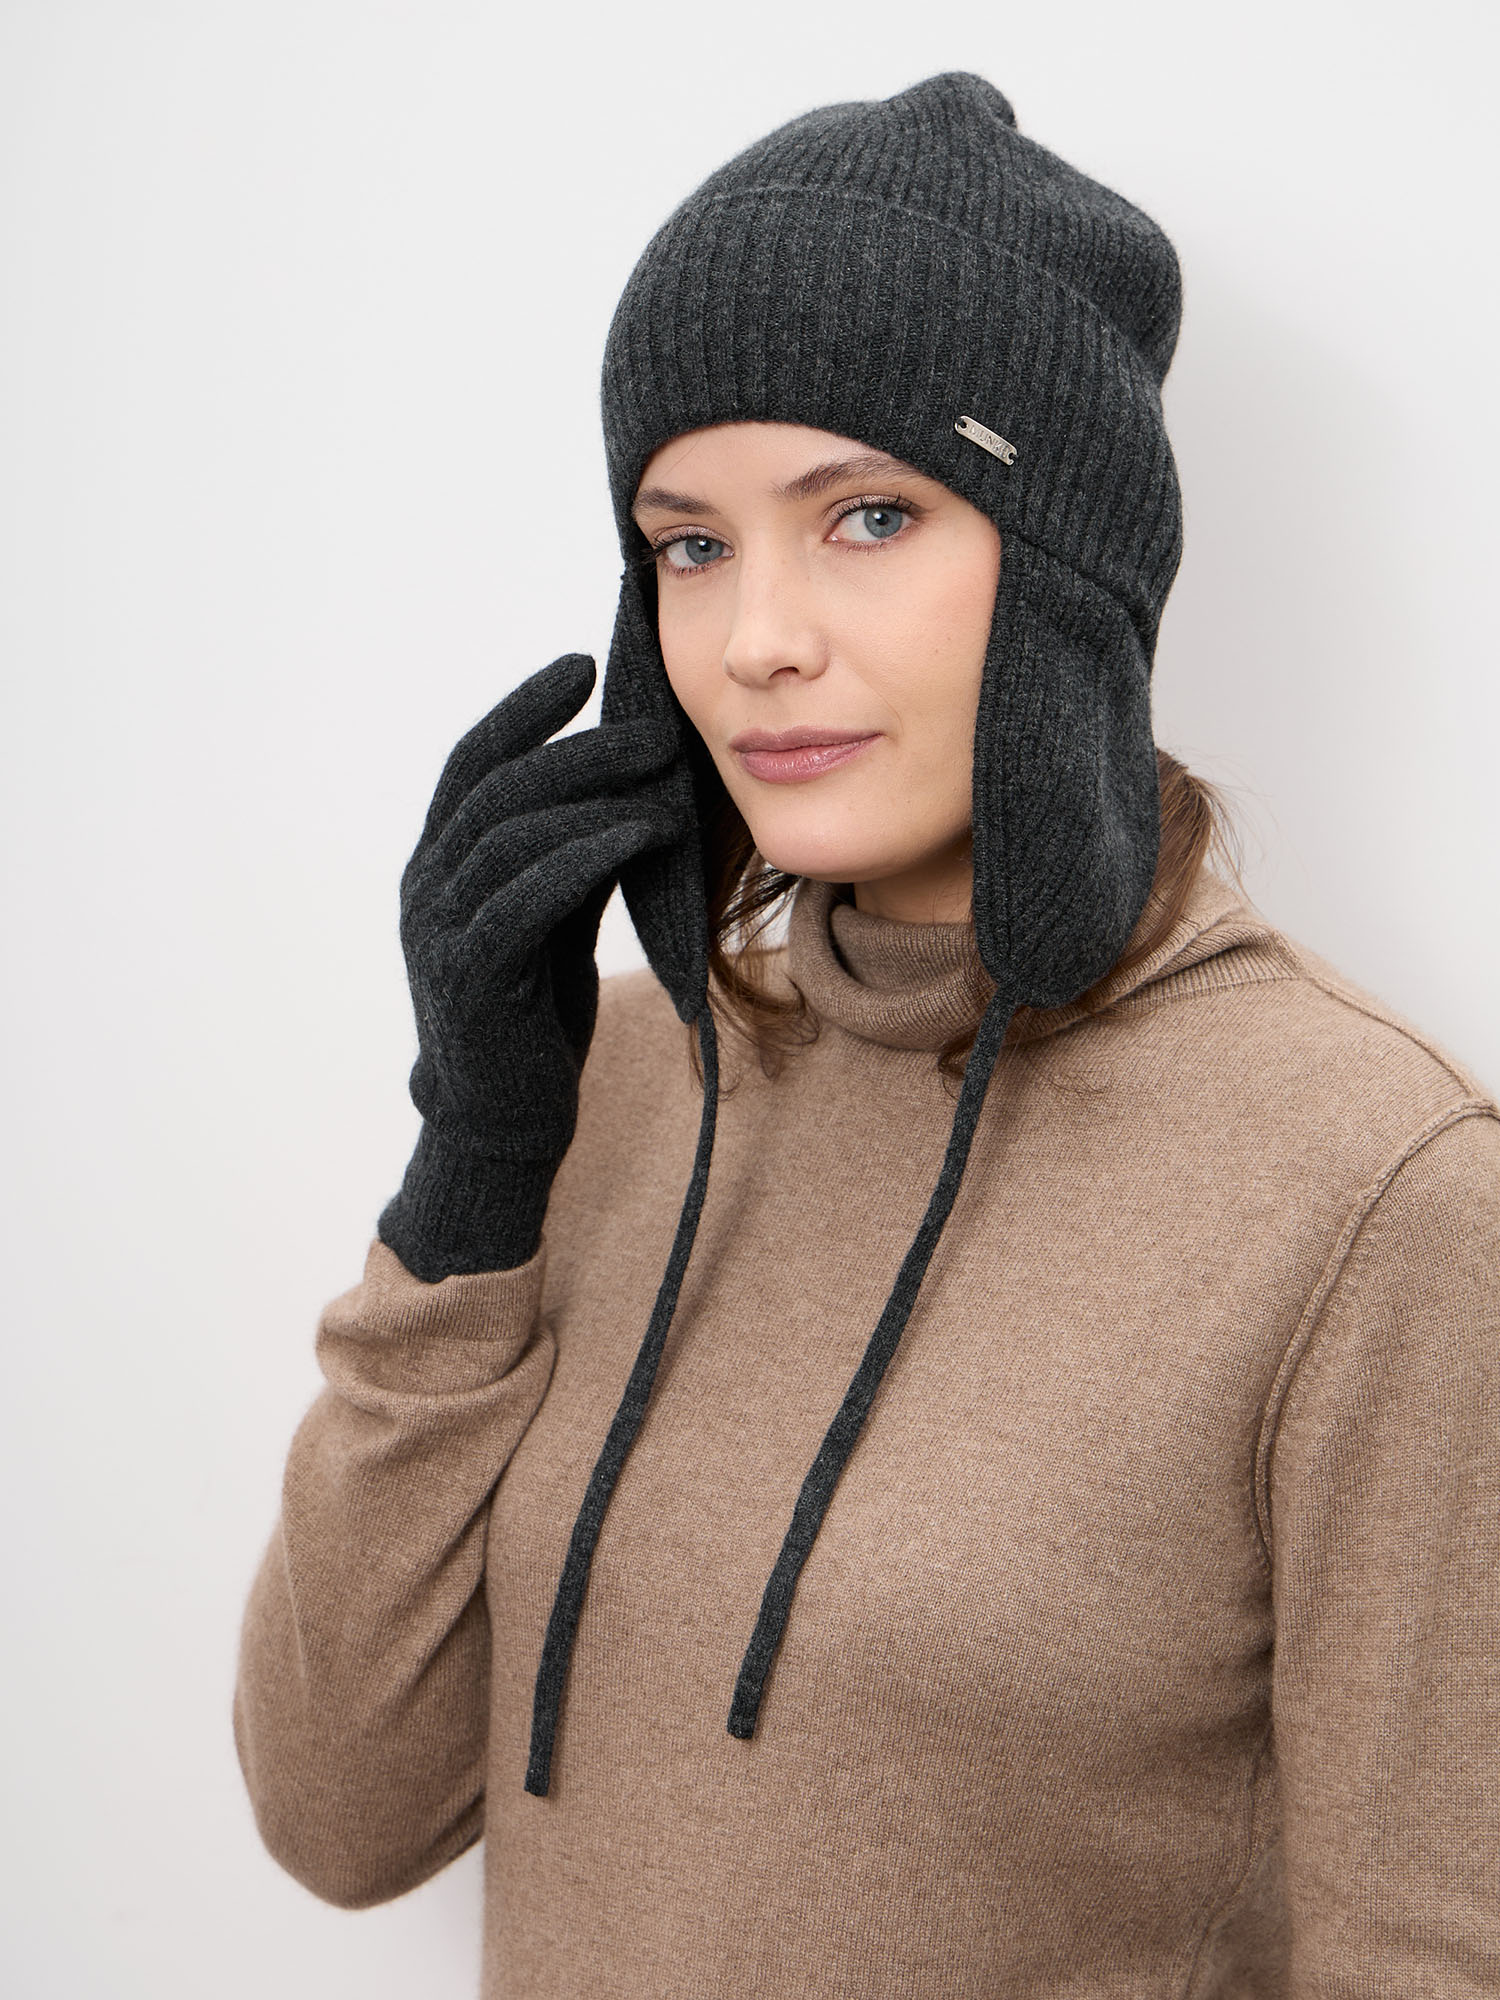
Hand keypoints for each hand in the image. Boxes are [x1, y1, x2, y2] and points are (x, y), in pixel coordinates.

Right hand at [377, 652, 685, 1278]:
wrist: (503, 1119)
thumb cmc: (532, 1013)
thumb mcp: (551, 916)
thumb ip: (566, 853)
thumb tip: (626, 785)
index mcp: (440, 863)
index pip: (474, 762)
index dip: (525, 708)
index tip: (583, 665)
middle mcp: (426, 885)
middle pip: (498, 787)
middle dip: (578, 747)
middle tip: (651, 726)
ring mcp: (439, 931)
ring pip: (509, 834)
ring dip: (590, 796)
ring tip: (660, 776)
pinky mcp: (470, 977)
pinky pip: (520, 900)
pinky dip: (579, 859)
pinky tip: (633, 836)